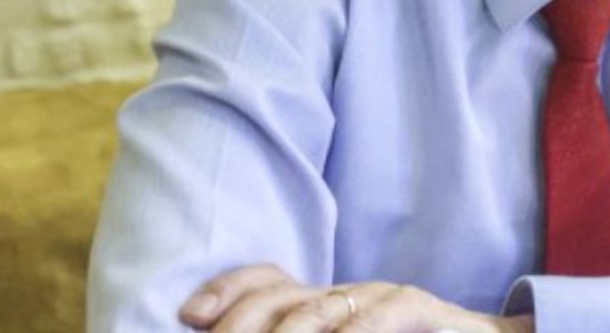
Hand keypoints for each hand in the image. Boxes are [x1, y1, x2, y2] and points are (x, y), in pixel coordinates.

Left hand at [179, 263, 533, 332]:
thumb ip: (304, 331)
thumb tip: (223, 331)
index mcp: (320, 305)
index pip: (265, 281)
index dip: (225, 291)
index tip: (190, 317)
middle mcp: (345, 295)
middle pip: (281, 295)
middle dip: (241, 320)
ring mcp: (381, 298)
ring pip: (321, 308)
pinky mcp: (419, 308)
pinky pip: (381, 314)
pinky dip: (355, 332)